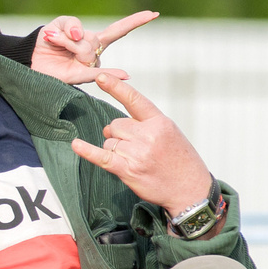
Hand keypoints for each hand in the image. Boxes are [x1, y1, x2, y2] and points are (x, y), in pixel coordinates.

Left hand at [32, 11, 158, 84]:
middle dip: (69, 35)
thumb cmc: (46, 41)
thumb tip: (81, 35)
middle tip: (51, 37)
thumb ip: (71, 24)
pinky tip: (126, 75)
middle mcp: (94, 54)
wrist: (29, 58)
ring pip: (85, 50)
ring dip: (64, 43)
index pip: (119, 30)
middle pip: (92, 39)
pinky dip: (112, 75)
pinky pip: (97, 74)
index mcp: (92, 39)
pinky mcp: (78, 77)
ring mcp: (88, 66)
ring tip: (51, 44)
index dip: (135, 21)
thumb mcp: (58, 24)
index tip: (153, 14)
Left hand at [69, 68, 214, 213]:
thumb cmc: (180, 162)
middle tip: (136, 149)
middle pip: (116, 124)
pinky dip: (87, 151)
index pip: (134, 99)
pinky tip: (76, 145)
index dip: (116, 87)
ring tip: (137, 161)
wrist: (191, 191)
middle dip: (119, 135)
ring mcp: (138, 153)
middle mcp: (148, 135)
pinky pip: (102, 157)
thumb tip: (111, 127)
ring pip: (110, 142)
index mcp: (160, 122)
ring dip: (116, 151)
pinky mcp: (129, 171)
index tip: (100, 77)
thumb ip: (144, 125)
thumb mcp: (170, 134)